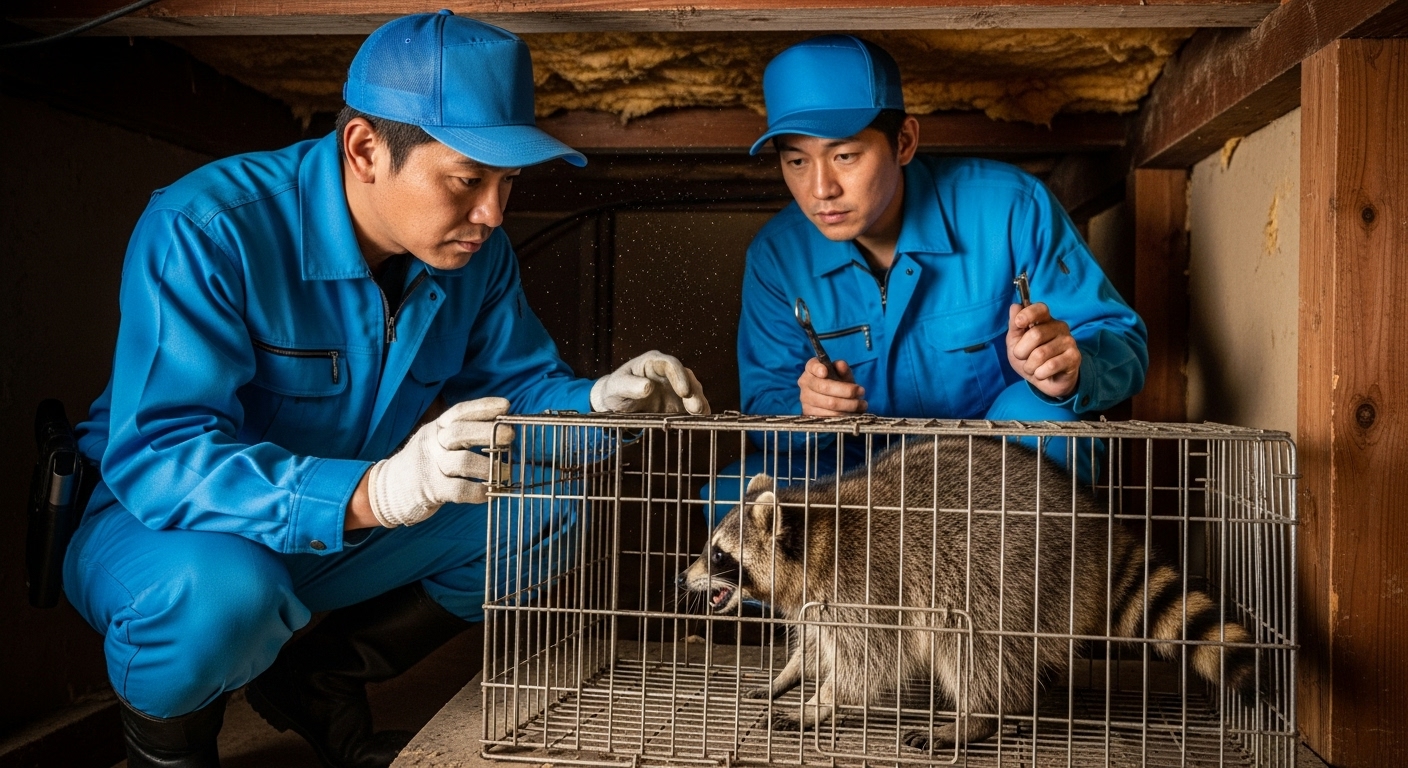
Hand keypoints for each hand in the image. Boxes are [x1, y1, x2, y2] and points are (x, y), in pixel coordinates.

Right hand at [366, 397, 514, 526]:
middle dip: (489, 433)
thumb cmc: (424, 463)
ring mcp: (430, 466)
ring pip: (463, 462)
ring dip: (490, 467)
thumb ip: (461, 434)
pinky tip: (490, 493)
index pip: (459, 412)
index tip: (506, 406)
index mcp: (436, 428)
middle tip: (510, 438)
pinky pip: (459, 489)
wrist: (387, 489)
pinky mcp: (430, 489)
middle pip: (460, 432)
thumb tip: (500, 430)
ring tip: (506, 473)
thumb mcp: (436, 441)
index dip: (483, 407)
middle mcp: (432, 443)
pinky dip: (478, 492)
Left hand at [590, 350, 709, 413]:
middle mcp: (668, 372)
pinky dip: (698, 412)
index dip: (679, 376)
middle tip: (696, 408)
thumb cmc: (615, 390)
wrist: (616, 403)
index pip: (670, 364)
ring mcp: (675, 386)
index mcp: (653, 362)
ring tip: (701, 414)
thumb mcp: (617, 386)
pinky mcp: (678, 402)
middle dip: (693, 392)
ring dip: (698, 402)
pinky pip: (691, 405)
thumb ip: (630, 386)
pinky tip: (702, 419)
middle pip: (686, 377)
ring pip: (693, 390)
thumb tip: (648, 386)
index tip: (683, 391)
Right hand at [798, 358, 866, 415]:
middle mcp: (805, 382)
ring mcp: (805, 398)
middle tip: (861, 391)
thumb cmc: (838, 383)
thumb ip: (843, 369)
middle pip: (823, 387)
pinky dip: (844, 415)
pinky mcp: (809, 413)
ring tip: (862, 404)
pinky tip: (854, 412)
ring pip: (829, 403)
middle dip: (846, 390)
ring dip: (849, 404)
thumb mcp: (843, 375)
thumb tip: (841, 365)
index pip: (812, 366)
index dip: (817, 369)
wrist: (835, 401)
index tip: (825, 372)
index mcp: (812, 368)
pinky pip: (829, 415)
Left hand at [1006, 303, 1080, 398]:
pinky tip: (1043, 373)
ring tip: (1033, 368)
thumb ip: (1014, 326)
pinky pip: (1050, 366)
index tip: (1018, 323)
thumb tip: (1015, 305)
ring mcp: (1068, 341)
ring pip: (1040, 354)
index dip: (1028, 314)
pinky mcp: (1074, 357)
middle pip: (1035, 335)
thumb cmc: (1030, 359)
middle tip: (1022, 358)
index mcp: (1045, 320)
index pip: (1040, 309)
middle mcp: (1059, 327)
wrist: (1046, 382)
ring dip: (1030, 366)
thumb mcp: (1016, 343)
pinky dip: (1040, 373)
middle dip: (1021, 351)